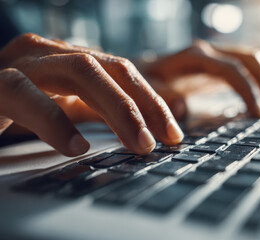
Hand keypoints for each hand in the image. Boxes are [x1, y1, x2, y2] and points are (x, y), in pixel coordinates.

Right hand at [0, 33, 183, 155]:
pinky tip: (76, 147)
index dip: (152, 101)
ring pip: (80, 72)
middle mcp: (49, 54)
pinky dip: (55, 121)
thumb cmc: (14, 107)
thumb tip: (142, 129)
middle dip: (144, 105)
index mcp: (69, 59)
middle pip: (111, 68)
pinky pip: (25, 95)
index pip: (123, 71)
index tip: (174, 134)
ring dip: (117, 109)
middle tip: (164, 141)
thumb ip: (95, 108)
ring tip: (139, 145)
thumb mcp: (63, 102)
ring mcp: (21, 63)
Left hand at [139, 40, 259, 119]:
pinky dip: (258, 81)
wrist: (135, 73)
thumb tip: (182, 107)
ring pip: (251, 59)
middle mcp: (208, 53)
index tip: (259, 115)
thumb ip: (162, 99)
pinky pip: (244, 68)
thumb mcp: (146, 91)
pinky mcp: (216, 67)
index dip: (249, 90)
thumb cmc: (142, 84)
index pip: (232, 69)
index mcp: (195, 57)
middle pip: (250, 58)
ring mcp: (214, 58)